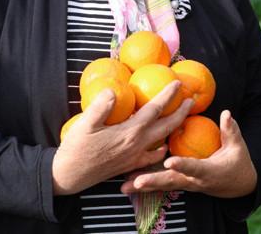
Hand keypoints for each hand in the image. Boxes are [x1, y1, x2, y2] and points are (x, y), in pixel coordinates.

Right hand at [52, 80, 193, 194]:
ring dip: (174, 130)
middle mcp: (137, 145)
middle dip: (181, 112)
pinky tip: (161, 146)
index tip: (178, 84)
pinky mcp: (130, 166)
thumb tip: (114, 90)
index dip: (168, 95)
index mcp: (130, 132)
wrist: (69, 176)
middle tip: (191, 100)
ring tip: (180, 119)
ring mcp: (135, 157)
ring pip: (163, 142)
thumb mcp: (85, 124)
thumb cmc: (76, 148)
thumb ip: (101, 106)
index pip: (155, 110)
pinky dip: (161, 150)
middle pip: (167, 127)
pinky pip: (152, 158)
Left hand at [120, 110, 256, 198]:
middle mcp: (194, 180)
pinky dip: (145, 185)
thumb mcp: (238, 147)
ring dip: (144, 186)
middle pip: (172, 181)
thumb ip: (230, 131)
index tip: (169, 160)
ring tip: (125, 186)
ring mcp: (186, 184)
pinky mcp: (179, 183)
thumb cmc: (237, 164)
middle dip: (154, 181)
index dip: (182, 165)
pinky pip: (161, 185)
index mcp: (208, 171)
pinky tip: (127, 184)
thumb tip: (226, 113)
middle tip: (137, 181)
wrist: (237, 186)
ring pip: (163, 185)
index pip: (194, 167)